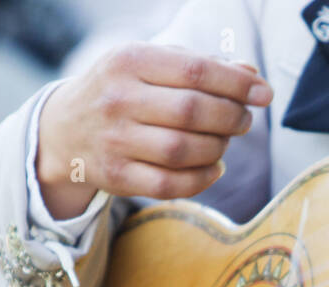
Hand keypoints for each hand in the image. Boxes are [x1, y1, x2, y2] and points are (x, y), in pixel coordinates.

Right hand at [36, 44, 272, 218]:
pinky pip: (171, 185)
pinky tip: (215, 167)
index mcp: (129, 60)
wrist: (64, 130)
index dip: (238, 84)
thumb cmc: (122, 90)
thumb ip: (200, 65)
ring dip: (218, 148)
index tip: (264, 93)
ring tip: (225, 141)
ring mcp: (115, 141)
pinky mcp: (117, 176)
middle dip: (231, 117)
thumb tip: (250, 73)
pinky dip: (202, 179)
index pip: (196, 70)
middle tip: (244, 120)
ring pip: (184, 150)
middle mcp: (118, 99)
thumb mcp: (151, 64)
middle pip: (193, 112)